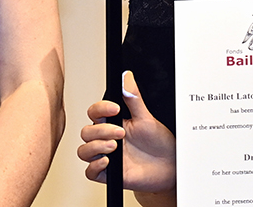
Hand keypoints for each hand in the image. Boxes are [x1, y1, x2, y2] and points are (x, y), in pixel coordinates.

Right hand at [78, 71, 175, 194]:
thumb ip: (134, 98)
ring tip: (114, 146)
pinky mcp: (109, 174)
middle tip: (121, 133)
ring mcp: (107, 156)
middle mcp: (106, 139)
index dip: (101, 109)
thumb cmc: (158, 142)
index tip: (115, 109)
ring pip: (84, 151)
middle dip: (101, 131)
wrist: (169, 166)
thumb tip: (126, 77)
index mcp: (113, 122)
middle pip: (86, 132)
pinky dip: (95, 166)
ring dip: (96, 147)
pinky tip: (108, 161)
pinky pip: (90, 172)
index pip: (95, 112)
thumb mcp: (146, 118)